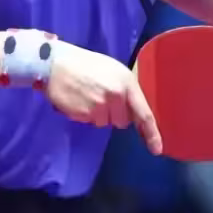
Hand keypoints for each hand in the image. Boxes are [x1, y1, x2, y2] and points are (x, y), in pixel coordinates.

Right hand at [46, 42, 162, 154]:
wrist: (55, 63)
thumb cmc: (86, 64)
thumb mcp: (113, 71)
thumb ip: (126, 90)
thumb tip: (133, 113)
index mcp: (127, 82)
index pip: (144, 114)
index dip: (152, 134)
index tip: (157, 149)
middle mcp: (117, 95)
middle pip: (123, 121)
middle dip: (114, 113)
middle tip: (101, 95)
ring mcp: (101, 106)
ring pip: (105, 123)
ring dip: (98, 114)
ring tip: (87, 94)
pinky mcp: (85, 114)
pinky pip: (91, 122)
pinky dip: (85, 115)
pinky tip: (79, 99)